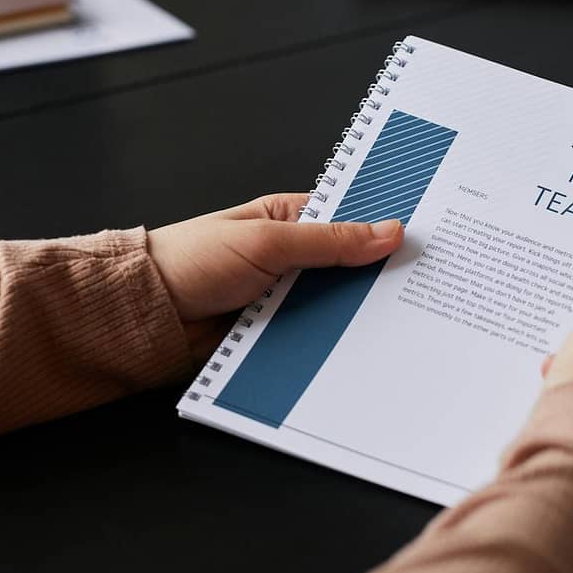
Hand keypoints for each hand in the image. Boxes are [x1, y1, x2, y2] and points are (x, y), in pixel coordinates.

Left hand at [148, 193, 403, 359]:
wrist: (144, 315)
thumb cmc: (191, 261)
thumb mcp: (266, 243)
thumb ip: (328, 241)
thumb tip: (388, 230)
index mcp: (288, 219)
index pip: (349, 219)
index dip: (384, 228)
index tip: (429, 239)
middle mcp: (289, 257)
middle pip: (348, 269)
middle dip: (377, 279)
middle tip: (427, 289)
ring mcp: (283, 298)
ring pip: (334, 308)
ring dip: (355, 317)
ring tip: (404, 325)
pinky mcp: (274, 334)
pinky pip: (312, 339)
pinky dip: (330, 344)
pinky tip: (362, 353)